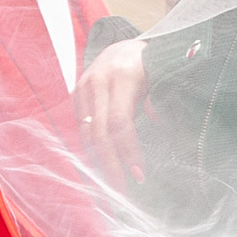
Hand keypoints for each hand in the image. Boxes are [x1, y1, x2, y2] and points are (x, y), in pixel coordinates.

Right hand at [77, 38, 147, 181]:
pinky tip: (100, 165)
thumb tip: (157, 121)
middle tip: (121, 190)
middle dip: (110, 165)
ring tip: (111, 182)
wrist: (123, 46)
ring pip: (86, 132)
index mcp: (122, 76)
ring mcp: (83, 86)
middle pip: (99, 133)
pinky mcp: (76, 93)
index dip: (128, 152)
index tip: (138, 175)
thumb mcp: (161, 77)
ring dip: (98, 161)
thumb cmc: (149, 64)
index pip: (120, 123)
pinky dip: (89, 148)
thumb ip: (161, 98)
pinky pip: (81, 126)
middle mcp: (98, 81)